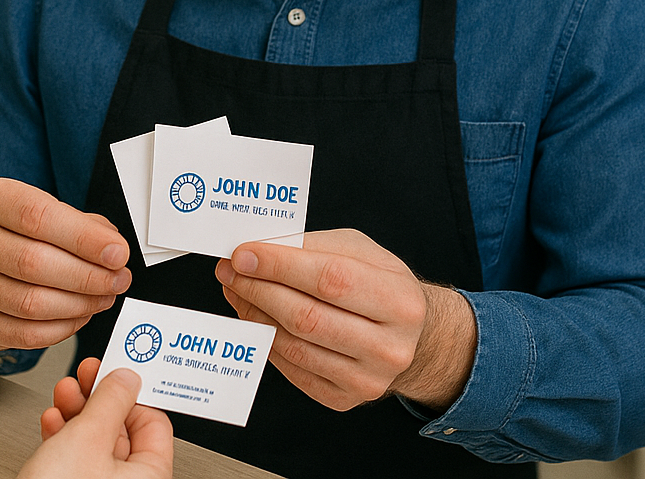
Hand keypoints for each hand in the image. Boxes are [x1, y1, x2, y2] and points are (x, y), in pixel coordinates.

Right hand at [0, 177, 130, 349]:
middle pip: (33, 262)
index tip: (118, 253)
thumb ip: (85, 226)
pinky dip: (61, 329)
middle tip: (117, 279)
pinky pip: (24, 334)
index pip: (37, 216)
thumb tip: (112, 251)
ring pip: (30, 303)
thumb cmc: (26, 232)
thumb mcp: (54, 212)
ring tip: (103, 297)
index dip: (83, 238)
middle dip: (87, 276)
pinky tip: (79, 315)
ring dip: (79, 304)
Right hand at [22, 358, 172, 478]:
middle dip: (98, 399)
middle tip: (86, 377)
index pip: (154, 422)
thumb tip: (127, 377)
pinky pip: (77, 462)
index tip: (114, 370)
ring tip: (64, 395)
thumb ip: (109, 401)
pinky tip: (53, 423)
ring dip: (78, 414)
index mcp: (151, 477)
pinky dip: (64, 438)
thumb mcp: (86, 438)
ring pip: (96, 444)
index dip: (132, 391)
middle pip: (123, 431)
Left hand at [215, 229, 475, 411]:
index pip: (330, 280)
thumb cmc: (381, 286)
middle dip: (258, 289)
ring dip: (255, 314)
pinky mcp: (344, 398)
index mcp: (399, 300)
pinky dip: (266, 340)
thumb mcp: (362, 252)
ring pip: (295, 345)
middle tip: (230, 271)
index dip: (280, 266)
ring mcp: (367, 379)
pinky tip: (254, 317)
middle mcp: (389, 346)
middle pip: (307, 316)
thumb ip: (315, 246)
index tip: (244, 254)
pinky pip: (293, 368)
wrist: (414, 339)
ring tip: (237, 291)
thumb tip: (261, 250)